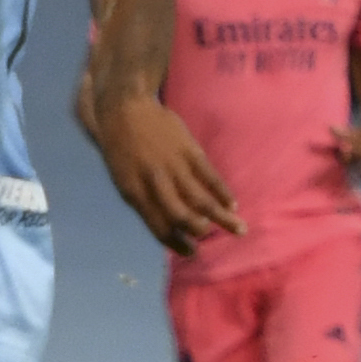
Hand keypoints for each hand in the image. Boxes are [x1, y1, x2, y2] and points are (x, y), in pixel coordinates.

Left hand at [90, 92, 242, 254]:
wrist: (124, 109)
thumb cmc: (121, 147)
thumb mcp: (122, 177)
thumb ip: (143, 199)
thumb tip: (167, 223)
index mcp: (134, 192)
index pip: (158, 226)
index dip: (176, 242)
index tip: (190, 252)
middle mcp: (154, 182)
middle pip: (182, 216)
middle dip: (200, 231)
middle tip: (212, 238)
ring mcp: (173, 166)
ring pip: (202, 199)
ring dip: (222, 217)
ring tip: (239, 229)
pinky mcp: (189, 150)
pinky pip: (210, 177)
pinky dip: (223, 192)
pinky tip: (232, 204)